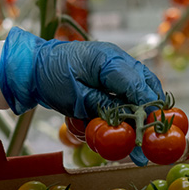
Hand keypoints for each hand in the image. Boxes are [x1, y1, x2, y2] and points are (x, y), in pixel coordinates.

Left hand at [0, 28, 164, 119]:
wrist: (34, 66)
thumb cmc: (52, 78)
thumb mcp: (77, 98)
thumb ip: (105, 107)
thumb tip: (128, 121)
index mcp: (107, 59)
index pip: (136, 84)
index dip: (147, 106)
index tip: (153, 126)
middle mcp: (117, 58)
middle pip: (145, 82)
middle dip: (152, 107)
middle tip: (154, 132)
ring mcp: (115, 62)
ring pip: (141, 83)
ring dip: (145, 105)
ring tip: (145, 130)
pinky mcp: (112, 71)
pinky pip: (130, 85)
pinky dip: (133, 101)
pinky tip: (133, 119)